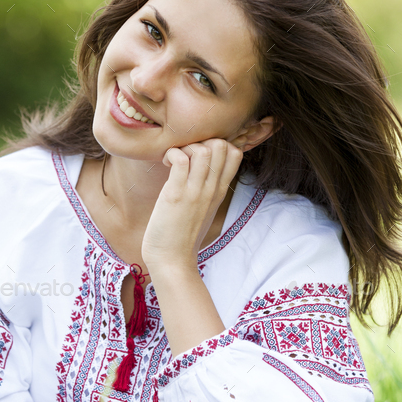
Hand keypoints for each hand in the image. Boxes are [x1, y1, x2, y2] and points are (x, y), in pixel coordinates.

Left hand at [141, 138, 242, 271]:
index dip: (217, 144)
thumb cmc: (183, 235)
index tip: (197, 156)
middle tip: (184, 156)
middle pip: (222, 145)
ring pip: (203, 149)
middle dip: (201, 141)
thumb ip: (206, 189)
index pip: (235, 153)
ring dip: (185, 147)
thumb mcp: (203, 209)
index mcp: (219, 191)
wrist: (173, 260)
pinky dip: (172, 155)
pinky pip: (180, 159)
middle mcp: (211, 189)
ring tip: (174, 162)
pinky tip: (166, 166)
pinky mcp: (176, 195)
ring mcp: (195, 191)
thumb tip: (200, 171)